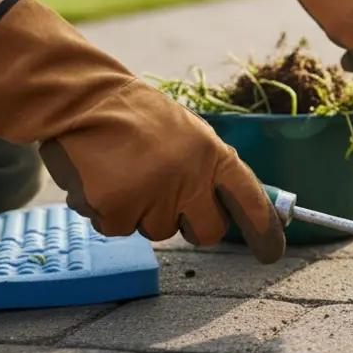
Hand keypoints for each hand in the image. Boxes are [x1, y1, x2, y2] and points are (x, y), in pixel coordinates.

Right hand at [0, 0, 285, 262]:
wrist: (81, 100)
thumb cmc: (133, 116)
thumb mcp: (185, 133)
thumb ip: (205, 168)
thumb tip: (220, 205)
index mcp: (213, 154)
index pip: (250, 198)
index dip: (264, 229)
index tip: (271, 252)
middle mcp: (191, 178)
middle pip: (208, 232)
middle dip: (192, 226)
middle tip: (168, 201)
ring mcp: (154, 196)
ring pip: (157, 231)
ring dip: (141, 212)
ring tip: (123, 172)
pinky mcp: (117, 209)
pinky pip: (117, 228)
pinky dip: (106, 211)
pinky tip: (99, 179)